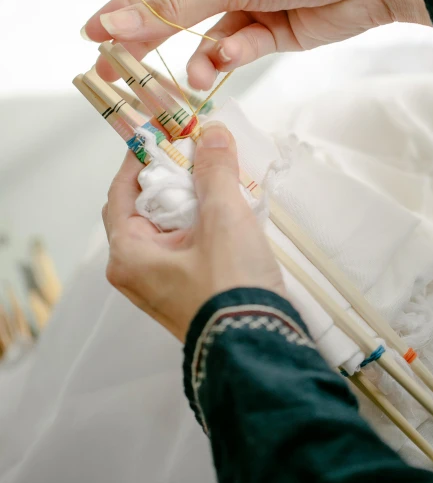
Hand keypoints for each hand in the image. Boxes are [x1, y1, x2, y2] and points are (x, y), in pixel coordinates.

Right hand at [84, 0, 427, 89]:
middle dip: (152, 38)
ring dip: (202, 56)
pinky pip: (242, 45)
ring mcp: (257, 0)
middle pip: (181, 8)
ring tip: (195, 77)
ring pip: (212, 34)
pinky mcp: (276, 29)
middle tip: (118, 68)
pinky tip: (228, 59)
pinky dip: (233, 54)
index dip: (128, 6)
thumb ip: (177, 5)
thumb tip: (116, 20)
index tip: (94, 33)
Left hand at [103, 122, 284, 341]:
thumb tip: (211, 135)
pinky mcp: (186, 290)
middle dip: (171, 177)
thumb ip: (214, 172)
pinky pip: (185, 244)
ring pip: (168, 225)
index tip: (164, 132)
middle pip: (145, 207)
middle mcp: (136, 271)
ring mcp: (161, 284)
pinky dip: (201, 221)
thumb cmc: (230, 289)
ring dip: (191, 198)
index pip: (122, 190)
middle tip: (198, 152)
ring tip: (218, 175)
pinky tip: (227, 208)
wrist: (260, 350)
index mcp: (128, 254)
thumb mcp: (223, 219)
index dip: (142, 158)